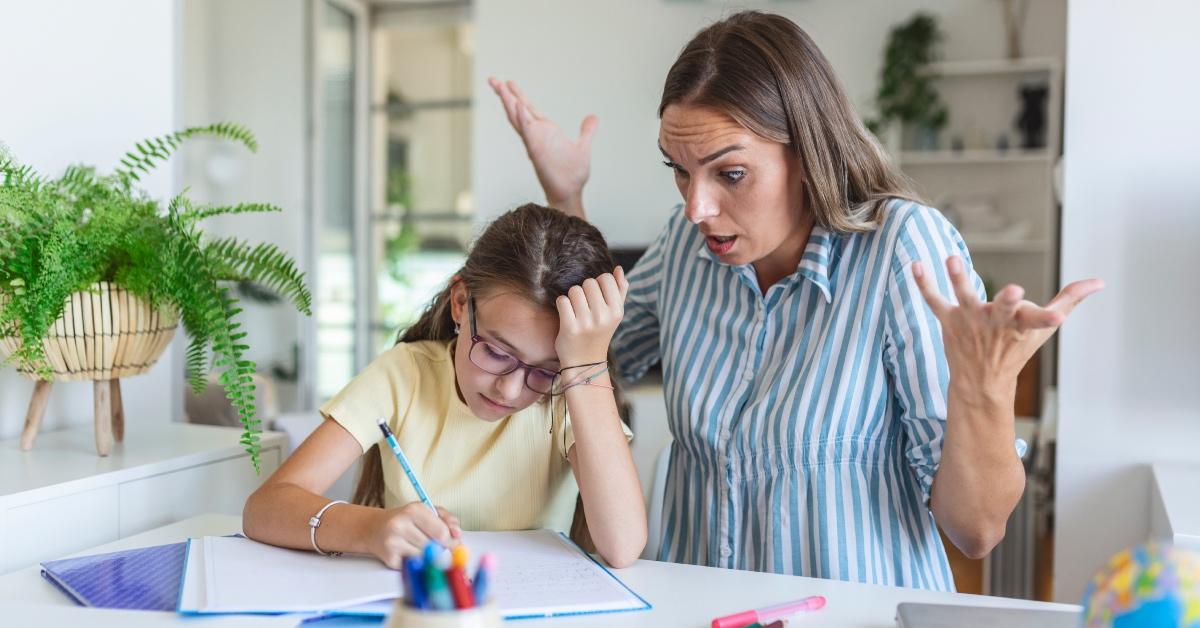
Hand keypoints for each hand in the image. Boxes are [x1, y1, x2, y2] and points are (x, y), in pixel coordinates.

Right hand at [368, 503, 461, 568]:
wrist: (374, 528)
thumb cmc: (406, 519)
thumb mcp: (428, 511)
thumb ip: (448, 520)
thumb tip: (458, 534)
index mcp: (414, 510)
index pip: (442, 532)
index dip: (451, 540)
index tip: (452, 541)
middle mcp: (400, 525)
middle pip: (434, 547)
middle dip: (440, 548)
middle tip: (436, 543)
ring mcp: (393, 543)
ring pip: (425, 558)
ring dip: (428, 555)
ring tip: (419, 545)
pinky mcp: (389, 559)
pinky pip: (414, 566)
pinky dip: (416, 562)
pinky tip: (409, 552)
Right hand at [488, 77, 596, 213]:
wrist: (571, 192)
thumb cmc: (573, 174)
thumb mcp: (583, 146)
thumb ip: (586, 131)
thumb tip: (593, 118)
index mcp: (546, 131)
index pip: (529, 109)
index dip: (518, 95)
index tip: (508, 82)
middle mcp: (537, 134)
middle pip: (517, 110)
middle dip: (504, 95)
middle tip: (492, 79)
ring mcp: (534, 142)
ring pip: (518, 118)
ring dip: (508, 102)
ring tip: (499, 86)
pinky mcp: (536, 151)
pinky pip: (527, 132)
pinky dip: (522, 119)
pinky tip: (517, 105)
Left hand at [555, 267, 628, 366]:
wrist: (586, 363)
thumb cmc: (599, 334)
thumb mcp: (614, 315)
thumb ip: (619, 291)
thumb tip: (619, 269)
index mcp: (617, 311)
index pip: (605, 278)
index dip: (598, 284)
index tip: (596, 298)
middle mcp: (604, 316)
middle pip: (588, 282)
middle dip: (584, 291)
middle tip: (584, 307)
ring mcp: (586, 322)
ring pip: (574, 290)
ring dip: (571, 298)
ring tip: (576, 311)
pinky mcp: (570, 327)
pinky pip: (562, 300)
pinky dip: (562, 306)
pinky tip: (567, 316)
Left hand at [912, 255, 1103, 400]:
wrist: (981, 382)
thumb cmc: (1016, 348)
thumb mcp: (1044, 328)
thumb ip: (1069, 300)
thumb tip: (1099, 282)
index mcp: (1022, 325)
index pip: (1040, 321)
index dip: (1048, 319)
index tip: (1057, 318)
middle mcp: (996, 322)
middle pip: (1003, 309)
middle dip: (1008, 301)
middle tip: (1013, 291)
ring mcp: (970, 321)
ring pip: (964, 298)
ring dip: (959, 279)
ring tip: (951, 259)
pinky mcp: (949, 320)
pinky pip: (933, 300)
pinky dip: (923, 284)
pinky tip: (915, 264)